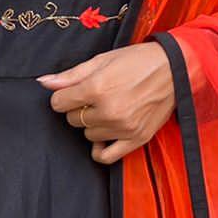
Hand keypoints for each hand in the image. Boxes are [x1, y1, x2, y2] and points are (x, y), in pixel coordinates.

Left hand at [37, 41, 174, 162]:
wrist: (175, 69)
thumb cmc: (138, 61)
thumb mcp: (102, 61)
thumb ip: (71, 75)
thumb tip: (43, 83)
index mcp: (97, 88)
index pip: (59, 104)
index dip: (63, 96)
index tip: (74, 91)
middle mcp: (109, 111)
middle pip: (73, 119)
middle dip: (80, 108)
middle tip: (98, 96)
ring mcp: (123, 128)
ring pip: (88, 135)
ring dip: (93, 124)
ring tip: (109, 108)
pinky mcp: (136, 139)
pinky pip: (106, 156)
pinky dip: (100, 149)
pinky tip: (104, 136)